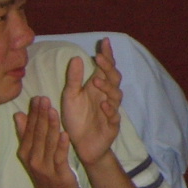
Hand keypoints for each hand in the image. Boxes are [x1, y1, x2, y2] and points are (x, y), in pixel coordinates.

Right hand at [13, 96, 80, 187]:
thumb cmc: (45, 175)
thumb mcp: (32, 155)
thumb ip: (26, 135)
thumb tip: (18, 114)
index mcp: (27, 153)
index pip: (30, 129)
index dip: (34, 113)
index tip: (37, 97)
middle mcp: (34, 159)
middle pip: (37, 134)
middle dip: (41, 116)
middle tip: (43, 98)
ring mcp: (46, 168)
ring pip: (48, 143)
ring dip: (50, 126)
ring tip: (52, 110)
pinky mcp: (59, 174)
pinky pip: (60, 158)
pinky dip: (62, 146)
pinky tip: (65, 134)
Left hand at [59, 41, 122, 168]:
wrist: (83, 145)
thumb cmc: (77, 118)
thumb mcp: (70, 96)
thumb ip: (74, 78)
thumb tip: (77, 57)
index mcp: (97, 87)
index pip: (105, 68)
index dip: (106, 55)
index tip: (104, 42)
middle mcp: (106, 96)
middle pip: (114, 78)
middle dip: (108, 67)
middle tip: (99, 58)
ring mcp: (111, 110)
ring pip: (116, 95)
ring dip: (107, 87)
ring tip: (96, 80)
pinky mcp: (112, 125)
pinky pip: (114, 116)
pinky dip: (109, 110)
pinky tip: (103, 104)